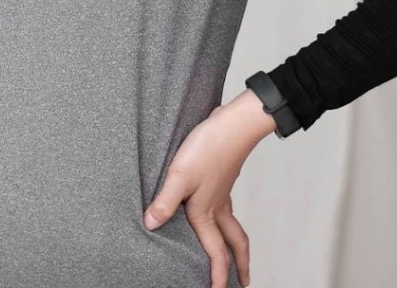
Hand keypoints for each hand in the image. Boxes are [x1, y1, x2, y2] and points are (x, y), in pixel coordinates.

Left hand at [143, 96, 272, 287]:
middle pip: (235, 242)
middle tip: (245, 282)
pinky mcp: (223, 176)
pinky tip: (219, 208)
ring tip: (236, 251)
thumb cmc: (207, 148)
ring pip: (234, 224)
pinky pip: (228, 206)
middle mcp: (218, 206)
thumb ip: (165, 202)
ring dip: (237, 243)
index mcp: (207, 211)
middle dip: (240, 264)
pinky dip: (228, 217)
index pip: (215, 252)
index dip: (218, 276)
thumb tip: (151, 225)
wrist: (232, 124)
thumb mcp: (179, 176)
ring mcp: (223, 191)